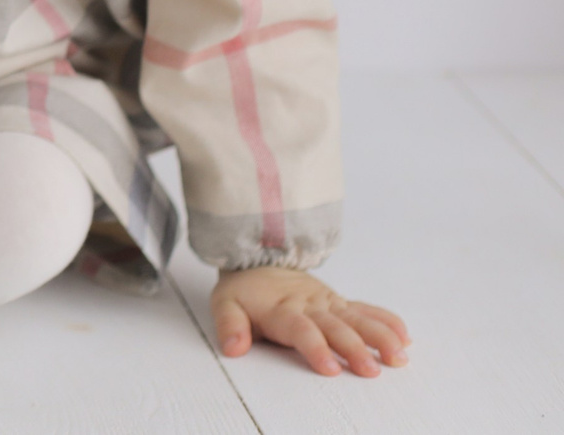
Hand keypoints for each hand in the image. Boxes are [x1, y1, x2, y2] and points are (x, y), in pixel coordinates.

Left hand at [211, 266, 409, 376]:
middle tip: (372, 370)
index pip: (302, 330)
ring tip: (399, 357)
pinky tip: (405, 336)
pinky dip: (386, 321)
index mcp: (282, 309)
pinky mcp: (339, 301)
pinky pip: (366, 309)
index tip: (330, 369)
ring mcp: (328, 303)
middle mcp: (310, 305)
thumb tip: (233, 348)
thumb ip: (230, 325)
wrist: (258, 257)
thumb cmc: (244, 290)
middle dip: (355, 348)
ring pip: (358, 319)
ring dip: (380, 337)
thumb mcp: (225, 303)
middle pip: (336, 327)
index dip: (316, 348)